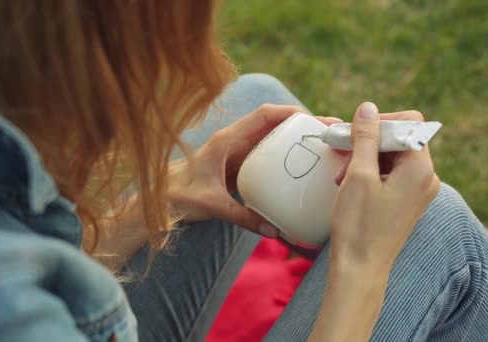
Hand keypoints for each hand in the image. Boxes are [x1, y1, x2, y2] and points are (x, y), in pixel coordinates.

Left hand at [168, 104, 342, 237]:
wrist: (157, 200)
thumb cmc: (177, 195)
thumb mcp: (212, 205)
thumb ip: (242, 216)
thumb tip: (274, 230)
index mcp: (226, 140)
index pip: (263, 115)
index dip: (290, 113)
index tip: (314, 120)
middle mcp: (233, 142)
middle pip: (273, 124)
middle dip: (302, 124)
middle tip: (330, 132)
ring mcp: (236, 153)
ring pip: (270, 139)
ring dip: (294, 139)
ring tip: (322, 147)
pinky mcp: (236, 167)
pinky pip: (264, 157)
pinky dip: (283, 158)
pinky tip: (299, 170)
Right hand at [330, 102, 439, 272]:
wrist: (360, 268)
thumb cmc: (359, 224)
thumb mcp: (358, 175)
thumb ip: (365, 138)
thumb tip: (368, 107)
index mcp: (422, 169)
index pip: (409, 123)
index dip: (380, 122)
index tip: (354, 134)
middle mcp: (427, 178)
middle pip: (400, 139)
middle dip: (368, 142)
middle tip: (341, 155)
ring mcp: (418, 191)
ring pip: (392, 157)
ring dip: (365, 158)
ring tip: (342, 176)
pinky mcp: (406, 202)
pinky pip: (391, 174)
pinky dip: (370, 172)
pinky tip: (349, 184)